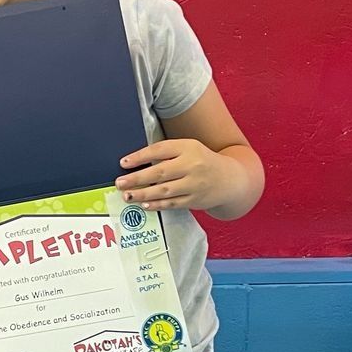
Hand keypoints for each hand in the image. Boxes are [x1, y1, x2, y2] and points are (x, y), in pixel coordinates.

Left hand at [116, 138, 232, 212]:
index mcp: (188, 147)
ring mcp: (194, 184)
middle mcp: (192, 165)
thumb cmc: (202, 161)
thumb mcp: (189, 149)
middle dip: (137, 178)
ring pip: (164, 190)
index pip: (160, 150)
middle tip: (120, 183)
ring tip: (127, 195)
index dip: (140, 156)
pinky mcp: (195, 200)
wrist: (230, 179)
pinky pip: (172, 203)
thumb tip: (137, 162)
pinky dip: (157, 204)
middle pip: (160, 171)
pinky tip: (144, 204)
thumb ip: (168, 153)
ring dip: (143, 193)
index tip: (123, 163)